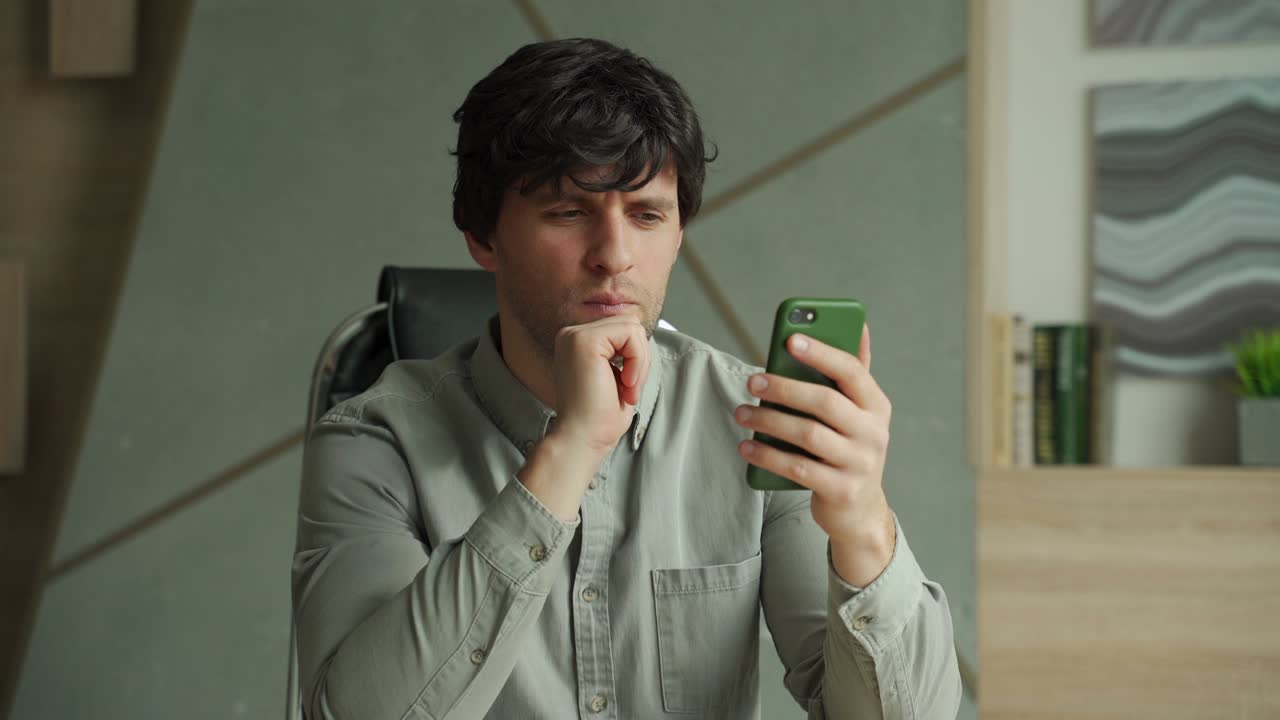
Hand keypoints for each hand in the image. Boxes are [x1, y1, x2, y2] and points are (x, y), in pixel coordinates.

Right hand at [550, 317, 651, 456]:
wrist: (581, 440)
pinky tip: (625, 384)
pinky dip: (638, 361)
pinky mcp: (584, 341)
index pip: (623, 329)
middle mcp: (571, 334)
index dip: (635, 357)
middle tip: (629, 389)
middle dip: (640, 358)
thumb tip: (640, 331)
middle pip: (629, 323)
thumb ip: (624, 351)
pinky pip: (631, 334)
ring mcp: (575, 335)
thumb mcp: (617, 376)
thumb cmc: (598, 419)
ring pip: (633, 327)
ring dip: (640, 362)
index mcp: (576, 342)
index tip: (626, 388)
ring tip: (626, 389)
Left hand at [734, 324, 895, 580]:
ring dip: (769, 421)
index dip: (821, 353)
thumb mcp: (859, 413)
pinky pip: (797, 468)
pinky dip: (768, 456)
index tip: (790, 339)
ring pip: (808, 435)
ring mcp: (860, 464)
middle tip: (752, 381)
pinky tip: (747, 447)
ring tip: (742, 413)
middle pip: (825, 402)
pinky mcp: (841, 490)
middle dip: (784, 388)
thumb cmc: (850, 449)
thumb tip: (859, 325)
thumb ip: (854, 373)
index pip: (851, 371)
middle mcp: (874, 433)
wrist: (860, 510)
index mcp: (876, 405)